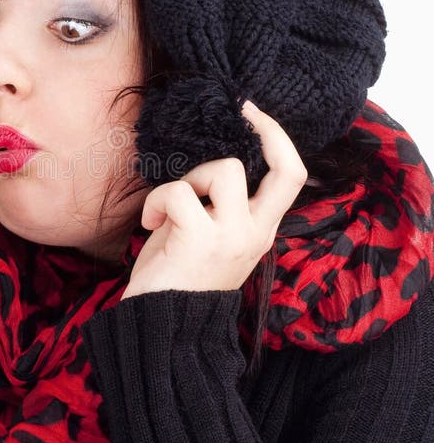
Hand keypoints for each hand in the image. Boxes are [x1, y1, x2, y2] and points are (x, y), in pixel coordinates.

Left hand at [121, 101, 307, 297]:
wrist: (161, 329)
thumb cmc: (177, 278)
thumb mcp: (208, 235)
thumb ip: (217, 203)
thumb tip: (205, 160)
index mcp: (260, 230)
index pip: (292, 177)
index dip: (277, 137)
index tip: (251, 113)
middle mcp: (255, 232)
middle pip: (285, 168)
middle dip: (263, 130)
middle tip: (237, 115)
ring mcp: (232, 236)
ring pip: (224, 168)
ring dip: (189, 177)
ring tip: (168, 205)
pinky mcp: (201, 239)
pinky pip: (179, 191)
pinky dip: (157, 200)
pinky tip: (150, 223)